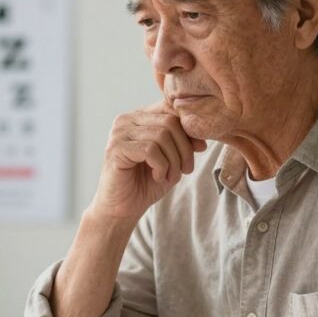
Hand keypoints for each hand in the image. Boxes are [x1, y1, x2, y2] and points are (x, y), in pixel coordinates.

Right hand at [89, 102, 206, 220]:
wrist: (122, 209)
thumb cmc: (145, 182)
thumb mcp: (171, 158)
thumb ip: (183, 142)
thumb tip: (202, 138)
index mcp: (139, 116)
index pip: (170, 108)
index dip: (189, 128)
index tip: (199, 148)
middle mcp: (126, 120)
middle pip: (169, 122)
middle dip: (185, 149)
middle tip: (185, 170)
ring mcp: (118, 134)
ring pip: (162, 136)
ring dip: (174, 161)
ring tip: (170, 177)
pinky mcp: (115, 150)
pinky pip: (150, 150)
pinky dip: (161, 166)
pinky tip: (157, 177)